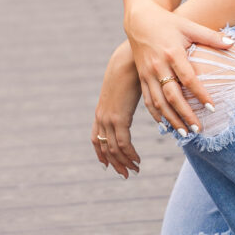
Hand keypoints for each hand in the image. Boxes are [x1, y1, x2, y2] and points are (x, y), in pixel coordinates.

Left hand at [92, 40, 141, 177]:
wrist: (128, 60)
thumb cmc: (130, 71)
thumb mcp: (124, 89)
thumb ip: (126, 99)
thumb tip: (132, 101)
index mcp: (102, 111)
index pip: (96, 138)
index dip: (101, 153)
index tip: (108, 164)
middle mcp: (102, 117)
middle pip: (105, 148)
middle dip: (115, 163)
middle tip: (125, 174)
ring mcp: (109, 119)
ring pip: (114, 149)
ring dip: (124, 162)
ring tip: (134, 170)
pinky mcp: (119, 118)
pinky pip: (123, 143)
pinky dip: (130, 155)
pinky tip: (138, 160)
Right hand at [125, 3, 234, 133]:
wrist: (140, 20)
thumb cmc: (169, 23)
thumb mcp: (189, 26)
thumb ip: (211, 36)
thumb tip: (233, 43)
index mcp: (172, 53)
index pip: (188, 78)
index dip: (200, 94)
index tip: (212, 108)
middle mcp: (158, 66)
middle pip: (172, 96)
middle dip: (185, 115)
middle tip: (198, 129)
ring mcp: (147, 74)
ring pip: (158, 102)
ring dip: (171, 119)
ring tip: (184, 133)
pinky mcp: (142, 78)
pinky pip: (148, 100)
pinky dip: (156, 115)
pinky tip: (166, 125)